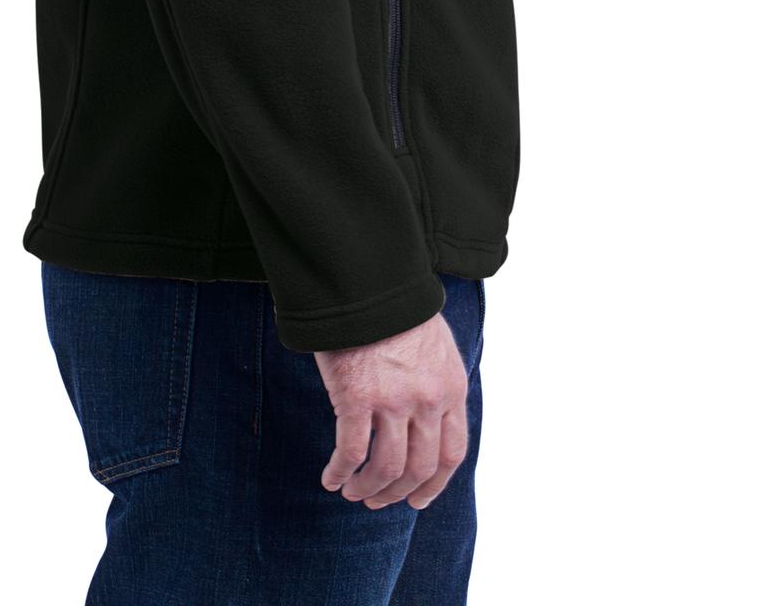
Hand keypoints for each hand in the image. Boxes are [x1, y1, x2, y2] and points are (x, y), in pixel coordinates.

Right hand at [313, 309, 468, 510]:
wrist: (368, 282)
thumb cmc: (396, 309)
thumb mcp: (434, 344)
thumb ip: (436, 382)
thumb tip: (427, 417)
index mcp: (451, 387)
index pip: (452, 453)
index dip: (434, 484)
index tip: (417, 499)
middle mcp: (428, 400)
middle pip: (419, 468)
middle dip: (397, 493)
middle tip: (376, 500)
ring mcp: (394, 400)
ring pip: (386, 468)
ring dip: (368, 488)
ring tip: (352, 492)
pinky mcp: (357, 398)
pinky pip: (351, 452)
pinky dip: (340, 472)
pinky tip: (330, 478)